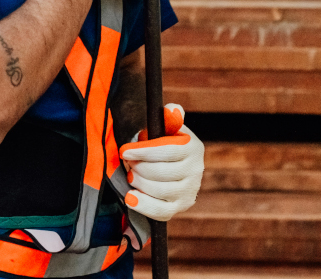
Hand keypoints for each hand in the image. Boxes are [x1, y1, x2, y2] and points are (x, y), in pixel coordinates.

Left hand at [120, 103, 203, 221]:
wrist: (173, 165)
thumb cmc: (165, 142)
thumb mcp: (168, 127)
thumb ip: (170, 117)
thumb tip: (173, 109)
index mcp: (193, 147)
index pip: (167, 150)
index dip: (143, 151)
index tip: (124, 151)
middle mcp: (196, 171)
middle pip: (162, 172)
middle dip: (139, 167)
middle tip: (127, 163)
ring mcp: (190, 191)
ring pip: (160, 191)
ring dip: (140, 183)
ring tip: (130, 176)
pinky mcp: (181, 207)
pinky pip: (162, 211)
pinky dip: (144, 205)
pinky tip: (130, 197)